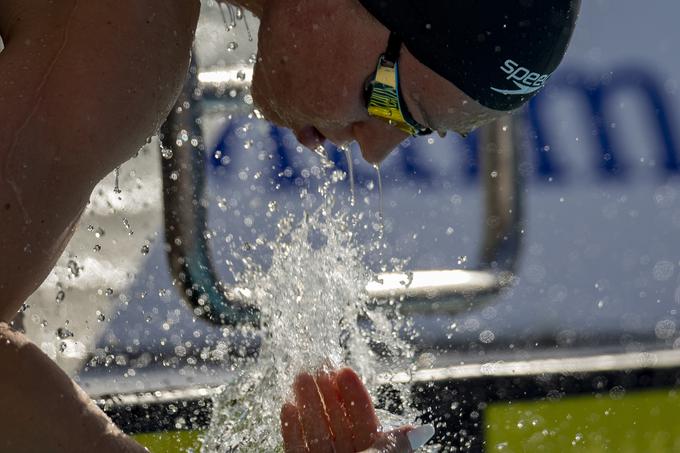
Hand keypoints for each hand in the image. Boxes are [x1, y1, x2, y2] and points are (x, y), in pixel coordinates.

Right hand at [280, 368, 433, 451]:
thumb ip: (397, 447)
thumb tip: (422, 429)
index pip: (364, 420)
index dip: (354, 396)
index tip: (343, 370)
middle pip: (337, 421)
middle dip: (326, 394)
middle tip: (315, 368)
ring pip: (316, 431)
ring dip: (307, 404)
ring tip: (299, 378)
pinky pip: (297, 450)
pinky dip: (291, 431)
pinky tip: (287, 408)